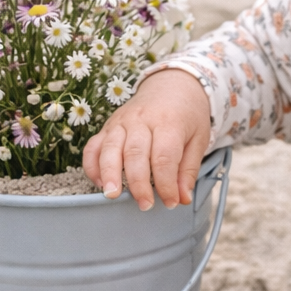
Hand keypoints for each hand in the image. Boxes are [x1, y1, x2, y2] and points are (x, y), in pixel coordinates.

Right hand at [82, 69, 211, 210]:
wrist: (172, 84)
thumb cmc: (187, 115)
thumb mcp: (198, 139)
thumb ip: (188, 170)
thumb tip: (182, 198)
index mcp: (169, 122)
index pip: (164, 157)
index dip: (166, 184)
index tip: (170, 202)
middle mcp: (141, 120)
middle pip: (135, 154)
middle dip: (138, 184)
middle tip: (145, 205)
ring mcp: (121, 122)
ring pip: (110, 148)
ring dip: (109, 174)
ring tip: (112, 195)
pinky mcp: (108, 126)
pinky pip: (93, 146)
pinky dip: (92, 165)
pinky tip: (100, 183)